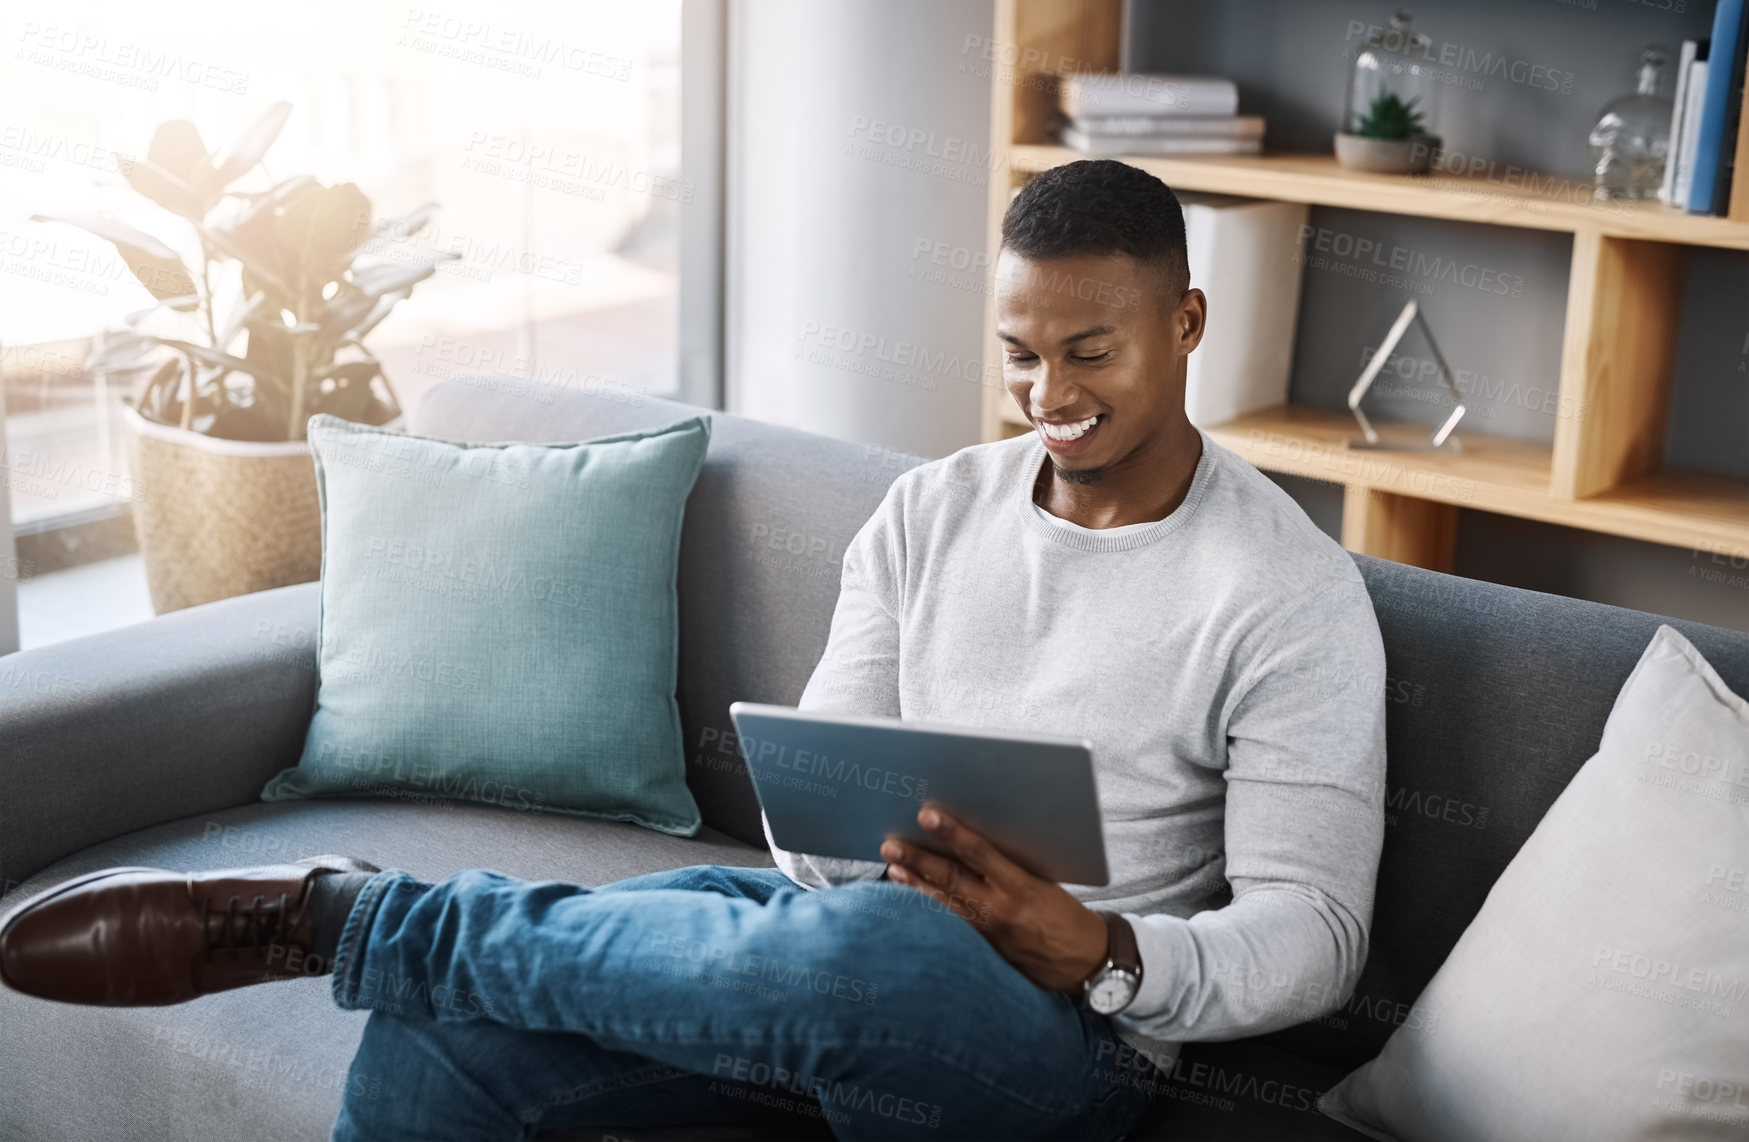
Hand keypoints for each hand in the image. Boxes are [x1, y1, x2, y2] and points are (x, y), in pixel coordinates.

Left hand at [881, 802, 1108, 991]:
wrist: (1086, 964)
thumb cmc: (1068, 916)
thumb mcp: (1047, 883)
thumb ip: (1012, 865)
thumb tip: (975, 842)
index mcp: (1022, 887)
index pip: (980, 853)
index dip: (952, 832)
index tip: (927, 814)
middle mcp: (1001, 910)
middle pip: (951, 879)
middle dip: (919, 859)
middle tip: (891, 844)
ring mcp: (989, 933)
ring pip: (943, 904)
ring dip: (915, 884)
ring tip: (894, 865)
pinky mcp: (984, 952)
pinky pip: (950, 927)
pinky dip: (928, 910)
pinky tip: (910, 898)